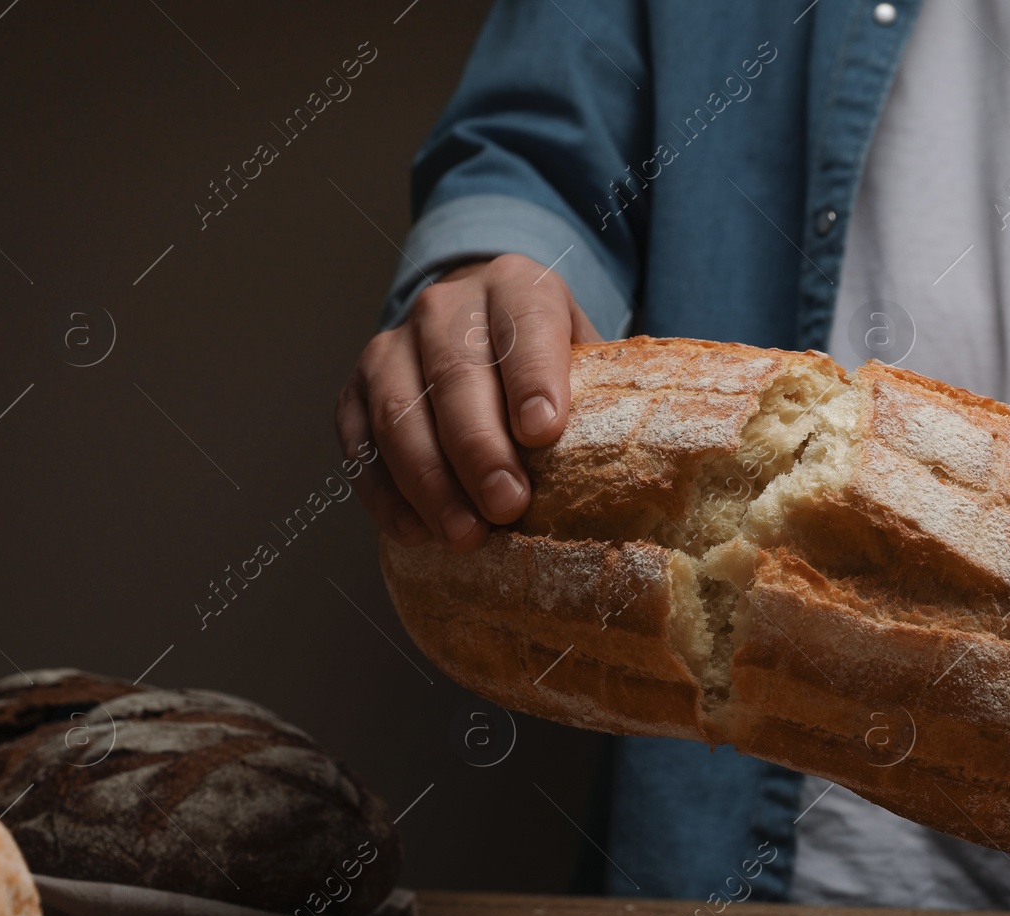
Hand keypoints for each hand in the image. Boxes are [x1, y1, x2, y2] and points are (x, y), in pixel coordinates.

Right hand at [336, 254, 600, 550]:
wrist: (478, 324)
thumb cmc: (548, 359)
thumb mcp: (586, 353)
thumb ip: (608, 389)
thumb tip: (655, 455)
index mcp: (517, 285)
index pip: (524, 324)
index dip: (531, 376)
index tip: (545, 431)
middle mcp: (446, 305)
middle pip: (455, 374)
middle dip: (479, 447)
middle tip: (507, 505)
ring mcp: (391, 346)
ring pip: (398, 411)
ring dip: (430, 481)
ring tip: (464, 536)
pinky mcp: (354, 390)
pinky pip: (359, 443)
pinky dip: (383, 492)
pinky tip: (413, 532)